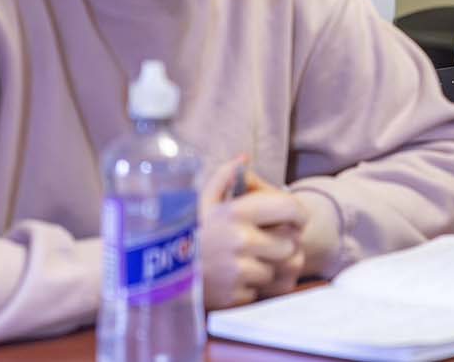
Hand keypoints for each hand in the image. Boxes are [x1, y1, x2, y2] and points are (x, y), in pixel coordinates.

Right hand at [198, 157, 308, 307]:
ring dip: (272, 266)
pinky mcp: (235, 296)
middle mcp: (240, 240)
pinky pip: (265, 291)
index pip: (291, 209)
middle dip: (284, 243)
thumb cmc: (186, 234)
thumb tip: (244, 158)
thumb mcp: (201, 201)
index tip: (294, 220)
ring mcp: (238, 271)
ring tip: (253, 260)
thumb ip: (224, 177)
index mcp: (236, 212)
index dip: (298, 215)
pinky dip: (257, 287)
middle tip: (269, 242)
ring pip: (282, 269)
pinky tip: (239, 279)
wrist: (155, 277)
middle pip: (292, 243)